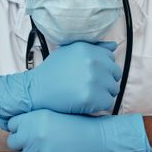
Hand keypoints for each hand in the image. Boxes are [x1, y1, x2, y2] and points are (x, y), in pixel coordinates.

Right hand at [0, 41, 120, 128]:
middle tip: (89, 86)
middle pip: (115, 74)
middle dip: (106, 81)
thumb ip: (94, 48)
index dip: (103, 69)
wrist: (36, 90)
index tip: (91, 75)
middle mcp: (93, 62)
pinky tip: (86, 103)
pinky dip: (99, 105)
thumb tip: (114, 46)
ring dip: (103, 94)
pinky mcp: (91, 97)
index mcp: (88, 49)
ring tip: (87, 94)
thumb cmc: (53, 71)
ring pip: (113, 89)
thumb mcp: (70, 51)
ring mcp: (93, 80)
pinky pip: (108, 103)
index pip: (111, 58)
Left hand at [7, 109, 151, 151]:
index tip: (28, 128)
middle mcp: (34, 135)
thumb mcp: (55, 112)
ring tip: (50, 146)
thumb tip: (17, 124)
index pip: (12, 124)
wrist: (100, 140)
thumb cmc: (81, 123)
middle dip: (22, 140)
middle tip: (37, 139)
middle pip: (14, 141)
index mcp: (36, 117)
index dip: (20, 126)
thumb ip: (35, 117)